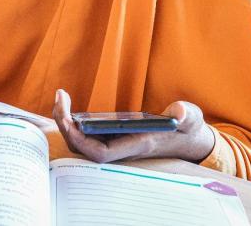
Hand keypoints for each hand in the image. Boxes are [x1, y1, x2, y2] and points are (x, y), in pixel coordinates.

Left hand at [52, 89, 214, 162]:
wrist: (188, 137)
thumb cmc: (187, 128)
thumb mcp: (190, 119)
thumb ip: (186, 115)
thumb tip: (178, 113)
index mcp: (137, 145)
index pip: (101, 153)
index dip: (82, 141)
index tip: (70, 119)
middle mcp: (122, 148)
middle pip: (84, 148)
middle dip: (66, 125)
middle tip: (60, 97)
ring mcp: (116, 142)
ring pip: (82, 142)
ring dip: (67, 122)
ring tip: (61, 97)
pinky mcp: (114, 135)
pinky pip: (86, 135)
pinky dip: (74, 121)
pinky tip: (69, 104)